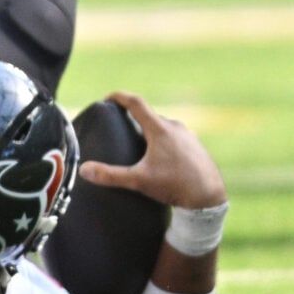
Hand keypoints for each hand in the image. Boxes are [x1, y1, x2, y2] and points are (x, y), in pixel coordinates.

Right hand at [77, 92, 226, 211]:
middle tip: (120, 125)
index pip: (136, 103)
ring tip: (139, 144)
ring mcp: (188, 136)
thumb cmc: (174, 185)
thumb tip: (84, 169)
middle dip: (134, 118)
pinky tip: (161, 157)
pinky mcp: (196, 147)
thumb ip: (110, 175)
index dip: (120, 97)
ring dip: (150, 131)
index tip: (108, 97)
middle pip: (150, 116)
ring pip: (164, 128)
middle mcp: (175, 127)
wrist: (209, 196)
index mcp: (160, 129)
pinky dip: (164, 142)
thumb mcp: (139, 181)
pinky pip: (175, 138)